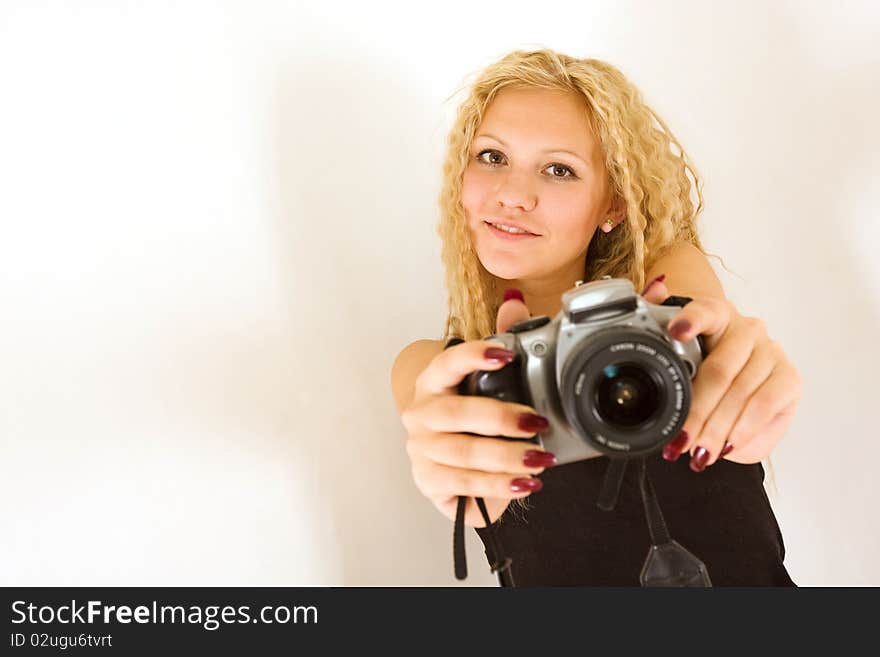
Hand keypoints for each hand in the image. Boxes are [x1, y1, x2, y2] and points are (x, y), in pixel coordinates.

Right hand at [400, 292, 554, 526]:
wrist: (451, 466)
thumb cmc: (470, 420)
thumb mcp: (488, 383)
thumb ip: (501, 341)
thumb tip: (515, 303)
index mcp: (433, 382)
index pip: (447, 363)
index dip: (474, 357)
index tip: (505, 355)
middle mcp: (421, 414)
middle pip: (457, 414)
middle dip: (501, 419)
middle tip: (536, 423)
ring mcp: (421, 449)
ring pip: (464, 453)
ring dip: (507, 458)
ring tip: (540, 459)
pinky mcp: (428, 481)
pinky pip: (464, 484)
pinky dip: (497, 486)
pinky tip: (522, 484)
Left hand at [641, 275, 801, 471]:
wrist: (735, 397)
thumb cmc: (702, 372)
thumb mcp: (678, 359)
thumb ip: (660, 324)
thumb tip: (655, 291)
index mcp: (716, 314)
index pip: (704, 311)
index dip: (689, 321)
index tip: (675, 333)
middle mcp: (746, 329)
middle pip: (718, 370)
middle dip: (696, 412)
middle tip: (679, 439)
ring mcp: (770, 351)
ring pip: (739, 393)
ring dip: (716, 429)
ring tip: (698, 453)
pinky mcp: (789, 377)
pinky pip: (764, 405)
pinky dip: (743, 429)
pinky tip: (728, 445)